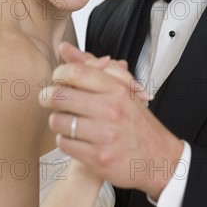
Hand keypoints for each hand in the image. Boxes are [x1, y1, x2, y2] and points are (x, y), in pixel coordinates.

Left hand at [41, 44, 183, 199]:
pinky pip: (64, 144)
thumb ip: (92, 67)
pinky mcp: (97, 158)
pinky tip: (76, 137)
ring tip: (68, 120)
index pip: (75, 72)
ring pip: (58, 121)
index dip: (59, 74)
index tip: (58, 80)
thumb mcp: (121, 89)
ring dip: (58, 121)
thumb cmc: (137, 122)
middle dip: (48, 97)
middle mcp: (110, 110)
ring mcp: (103, 135)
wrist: (158, 157)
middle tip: (51, 100)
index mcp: (116, 89)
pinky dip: (65, 140)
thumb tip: (64, 48)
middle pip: (59, 96)